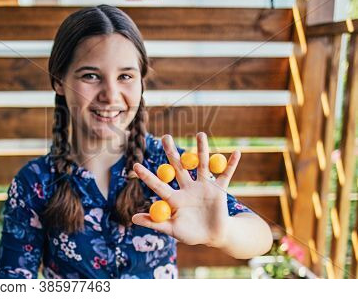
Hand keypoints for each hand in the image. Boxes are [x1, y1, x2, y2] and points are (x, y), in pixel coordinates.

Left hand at [131, 132, 240, 247]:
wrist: (213, 236)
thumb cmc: (190, 233)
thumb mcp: (172, 230)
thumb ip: (155, 223)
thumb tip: (133, 218)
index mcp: (174, 198)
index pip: (158, 184)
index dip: (147, 176)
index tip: (134, 165)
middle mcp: (187, 187)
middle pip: (178, 167)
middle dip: (172, 152)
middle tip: (165, 136)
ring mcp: (203, 186)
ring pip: (202, 164)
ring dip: (202, 150)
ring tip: (200, 134)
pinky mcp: (219, 189)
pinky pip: (226, 175)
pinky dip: (231, 164)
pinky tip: (236, 153)